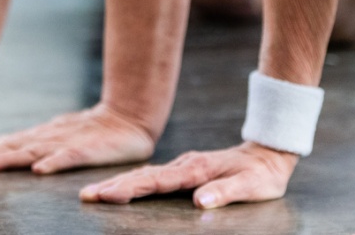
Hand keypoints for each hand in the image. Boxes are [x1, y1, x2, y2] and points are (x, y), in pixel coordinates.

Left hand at [0, 104, 155, 174]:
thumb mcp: (59, 139)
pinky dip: (53, 162)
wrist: (129, 118)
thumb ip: (37, 146)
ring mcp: (67, 142)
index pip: (5, 143)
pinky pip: (69, 157)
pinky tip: (39, 170)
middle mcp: (48, 137)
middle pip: (11, 146)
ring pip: (33, 151)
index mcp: (40, 136)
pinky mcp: (88, 150)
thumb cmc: (93, 132)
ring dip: (8, 159)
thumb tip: (8, 153)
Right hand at [79, 141, 296, 207]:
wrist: (268, 152)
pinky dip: (133, 182)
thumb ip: (224, 193)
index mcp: (195, 169)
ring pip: (145, 175)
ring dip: (119, 184)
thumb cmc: (261, 174)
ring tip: (95, 192)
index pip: (157, 181)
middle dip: (113, 186)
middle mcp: (184, 165)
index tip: (107, 194)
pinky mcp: (185, 170)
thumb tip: (199, 202)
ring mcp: (183, 166)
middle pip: (143, 176)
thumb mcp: (250, 186)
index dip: (131, 189)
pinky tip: (122, 187)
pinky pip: (153, 176)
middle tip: (86, 195)